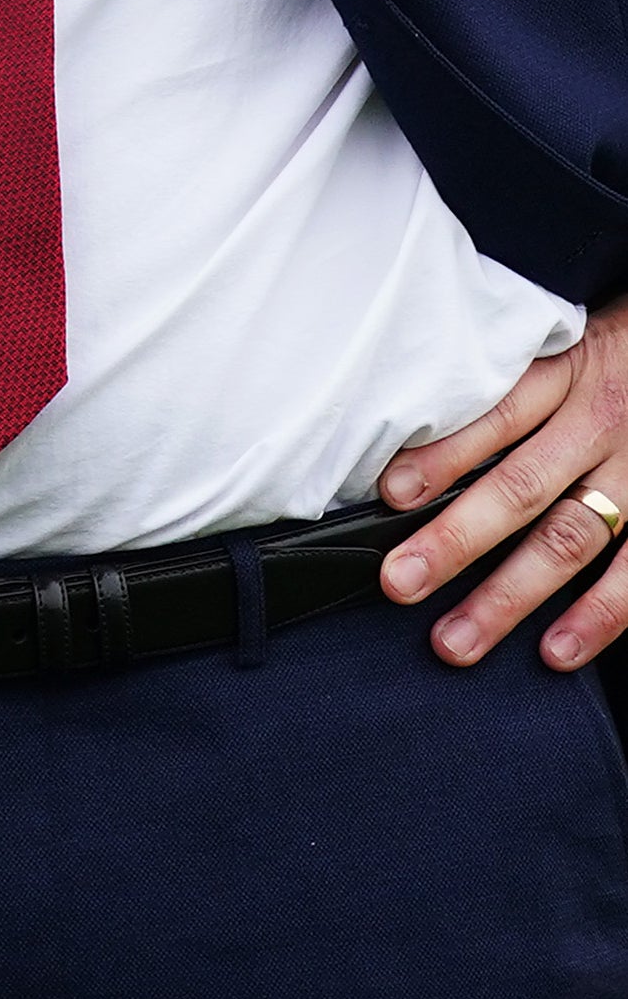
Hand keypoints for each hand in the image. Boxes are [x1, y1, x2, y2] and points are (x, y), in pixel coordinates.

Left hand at [379, 299, 627, 667]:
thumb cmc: (606, 358)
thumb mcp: (557, 347)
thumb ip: (500, 389)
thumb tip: (406, 446)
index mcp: (565, 378)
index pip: (498, 416)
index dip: (445, 454)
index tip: (392, 493)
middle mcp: (600, 426)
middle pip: (522, 488)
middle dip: (456, 540)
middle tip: (400, 582)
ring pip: (570, 541)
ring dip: (511, 596)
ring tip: (457, 640)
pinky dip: (599, 616)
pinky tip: (556, 651)